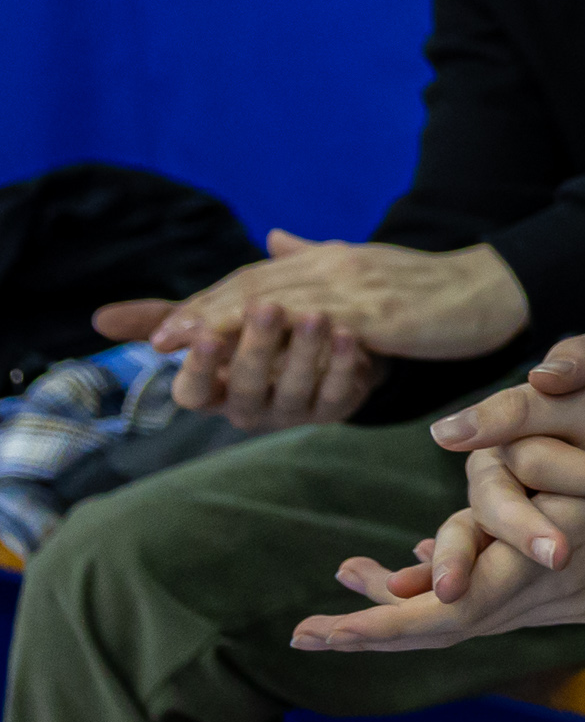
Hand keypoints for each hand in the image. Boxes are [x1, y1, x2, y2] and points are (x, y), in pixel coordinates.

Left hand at [102, 233, 530, 389]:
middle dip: (199, 311)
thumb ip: (318, 257)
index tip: (159, 326)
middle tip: (155, 338)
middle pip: (252, 287)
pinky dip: (274, 334)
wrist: (491, 291)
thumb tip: (274, 238)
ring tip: (183, 345)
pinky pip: (316, 323)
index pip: (254, 278)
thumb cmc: (432, 290)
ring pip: (275, 302)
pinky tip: (250, 350)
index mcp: (329, 259)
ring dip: (222, 323)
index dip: (204, 300)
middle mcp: (333, 265)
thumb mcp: (368, 271)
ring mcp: (354, 287)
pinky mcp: (377, 313)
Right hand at [133, 303, 382, 430]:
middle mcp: (247, 407)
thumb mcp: (212, 321)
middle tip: (268, 308)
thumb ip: (167, 319)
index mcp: (213, 390)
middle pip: (247, 386)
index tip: (205, 335)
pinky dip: (343, 364)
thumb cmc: (254, 334)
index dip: (198, 367)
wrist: (329, 344)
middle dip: (256, 347)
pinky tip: (350, 334)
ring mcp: (291, 413)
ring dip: (305, 351)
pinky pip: (337, 391)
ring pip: (295, 388)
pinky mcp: (332, 410)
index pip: (193, 392)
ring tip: (316, 314)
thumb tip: (98, 318)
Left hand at [294, 347, 584, 653]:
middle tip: (305, 632)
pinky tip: (429, 575)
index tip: (314, 630)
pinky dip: (465, 594)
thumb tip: (445, 434)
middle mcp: (563, 595)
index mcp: (556, 557)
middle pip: (453, 629)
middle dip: (376, 628)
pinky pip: (510, 605)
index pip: (449, 611)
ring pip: (479, 619)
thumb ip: (517, 422)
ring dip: (417, 608)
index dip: (377, 625)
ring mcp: (580, 603)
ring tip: (353, 586)